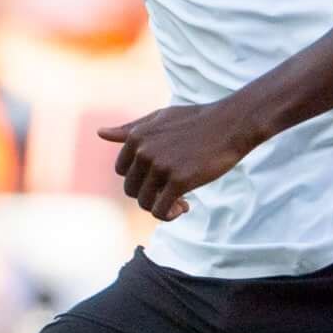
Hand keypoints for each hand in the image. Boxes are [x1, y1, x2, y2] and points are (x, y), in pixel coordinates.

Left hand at [98, 100, 262, 221]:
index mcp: (136, 138)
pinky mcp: (179, 181)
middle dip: (150, 193)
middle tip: (172, 191)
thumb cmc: (197, 120)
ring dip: (161, 206)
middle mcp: (143, 152)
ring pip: (145, 202)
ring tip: (180, 201)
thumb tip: (100, 132)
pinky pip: (161, 210)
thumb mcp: (160, 118)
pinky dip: (170, 215)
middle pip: (131, 189)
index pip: (123, 171)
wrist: (232, 123)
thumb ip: (130, 129)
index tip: (161, 177)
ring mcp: (160, 167)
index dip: (141, 178)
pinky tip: (185, 207)